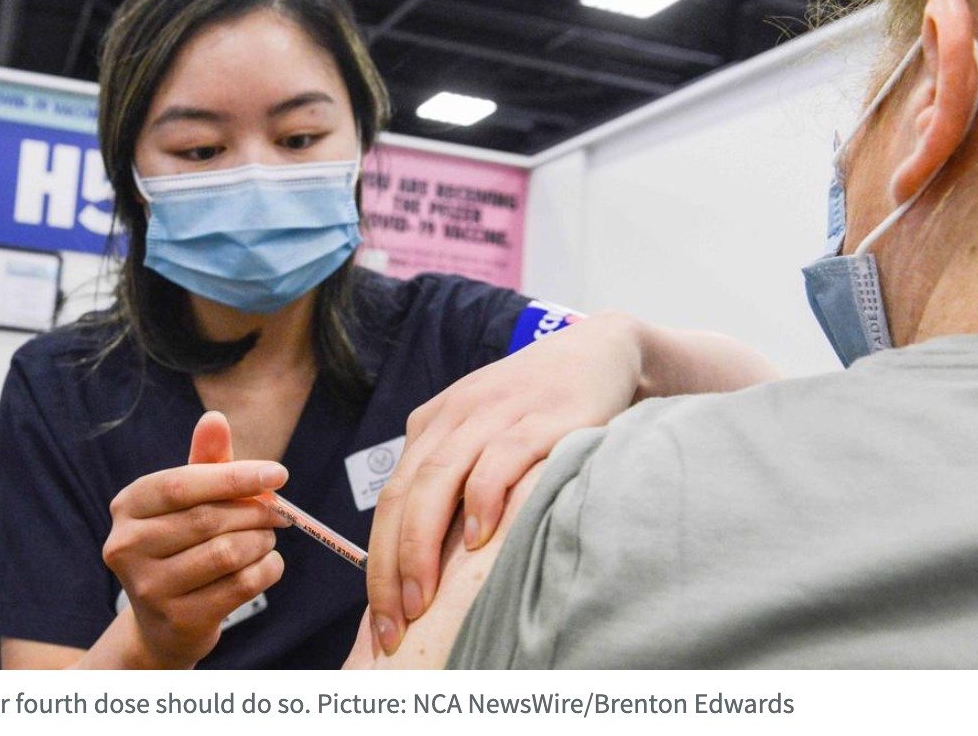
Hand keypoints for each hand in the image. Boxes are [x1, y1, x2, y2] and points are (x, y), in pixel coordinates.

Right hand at [102, 410, 287, 667]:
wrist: (165, 622)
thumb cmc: (183, 544)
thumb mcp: (190, 500)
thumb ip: (206, 460)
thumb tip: (214, 419)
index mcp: (128, 506)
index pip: (183, 484)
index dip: (234, 477)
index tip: (279, 473)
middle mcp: (126, 546)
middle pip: (208, 519)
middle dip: (255, 512)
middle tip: (280, 512)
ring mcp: (148, 588)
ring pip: (227, 553)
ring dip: (262, 541)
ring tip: (267, 538)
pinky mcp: (177, 620)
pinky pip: (240, 586)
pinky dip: (266, 570)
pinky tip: (266, 564)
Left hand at [366, 312, 642, 654]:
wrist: (599, 351)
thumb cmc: (540, 408)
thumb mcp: (484, 436)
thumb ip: (456, 483)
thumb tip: (430, 566)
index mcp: (431, 426)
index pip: (390, 500)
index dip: (378, 563)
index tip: (379, 619)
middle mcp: (452, 417)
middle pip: (404, 496)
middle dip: (391, 567)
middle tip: (392, 625)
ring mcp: (493, 413)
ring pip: (438, 481)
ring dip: (423, 546)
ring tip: (421, 600)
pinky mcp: (539, 417)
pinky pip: (498, 458)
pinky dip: (482, 499)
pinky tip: (478, 539)